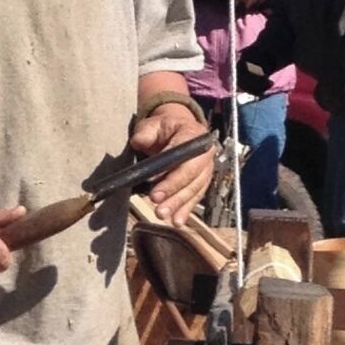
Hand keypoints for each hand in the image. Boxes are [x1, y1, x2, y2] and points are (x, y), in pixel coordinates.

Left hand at [129, 95, 214, 224]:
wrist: (178, 130)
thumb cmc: (164, 128)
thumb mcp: (152, 124)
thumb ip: (145, 132)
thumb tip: (139, 142)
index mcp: (193, 134)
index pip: (183, 155)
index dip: (170, 171)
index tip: (152, 182)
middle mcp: (204, 152)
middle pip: (191, 175)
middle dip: (173, 191)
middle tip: (156, 202)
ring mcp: (205, 168)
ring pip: (194, 189)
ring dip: (178, 204)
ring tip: (162, 215)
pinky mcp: (202, 181)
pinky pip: (195, 197)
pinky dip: (185, 209)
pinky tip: (177, 221)